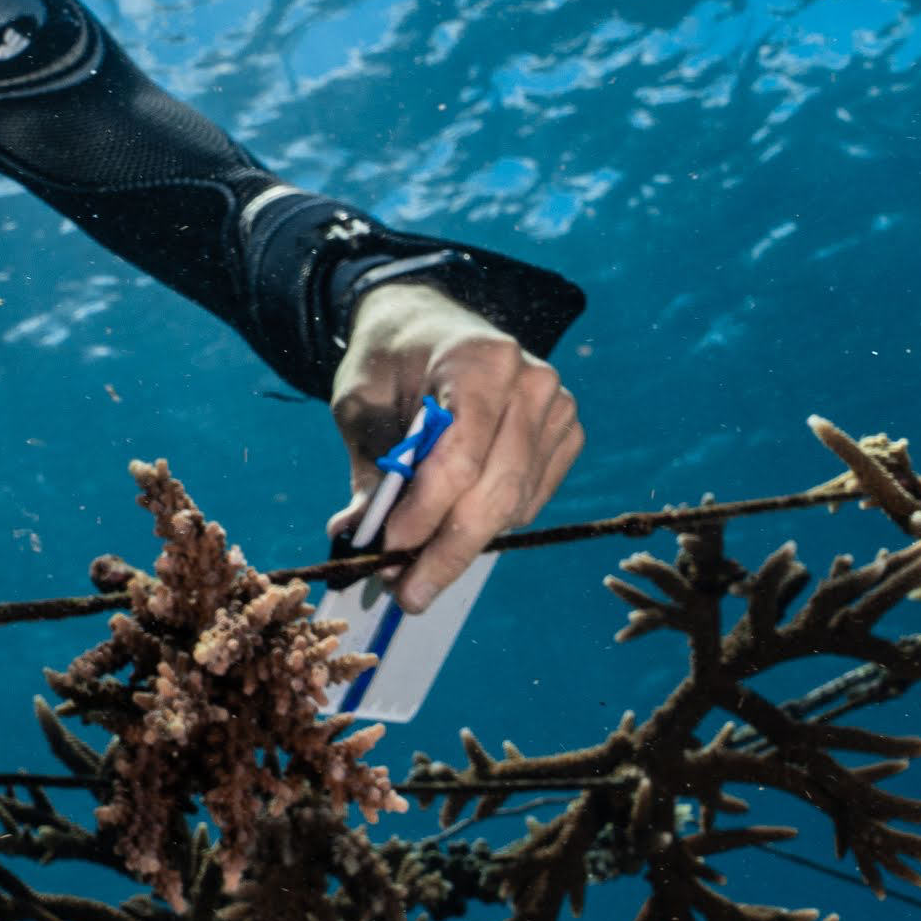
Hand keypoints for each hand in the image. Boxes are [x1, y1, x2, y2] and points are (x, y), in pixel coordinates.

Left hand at [329, 282, 584, 608]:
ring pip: (514, 504)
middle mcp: (531, 381)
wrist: (427, 326)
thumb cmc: (390, 362)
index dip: (426, 510)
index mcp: (479, 360)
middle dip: (447, 551)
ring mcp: (556, 408)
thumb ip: (369, 467)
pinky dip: (489, 526)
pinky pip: (529, 502)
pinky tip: (450, 528)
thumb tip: (356, 536)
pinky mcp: (564, 435)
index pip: (461, 454)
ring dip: (463, 545)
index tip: (388, 549)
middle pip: (496, 489)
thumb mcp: (360, 404)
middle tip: (407, 593)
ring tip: (415, 568)